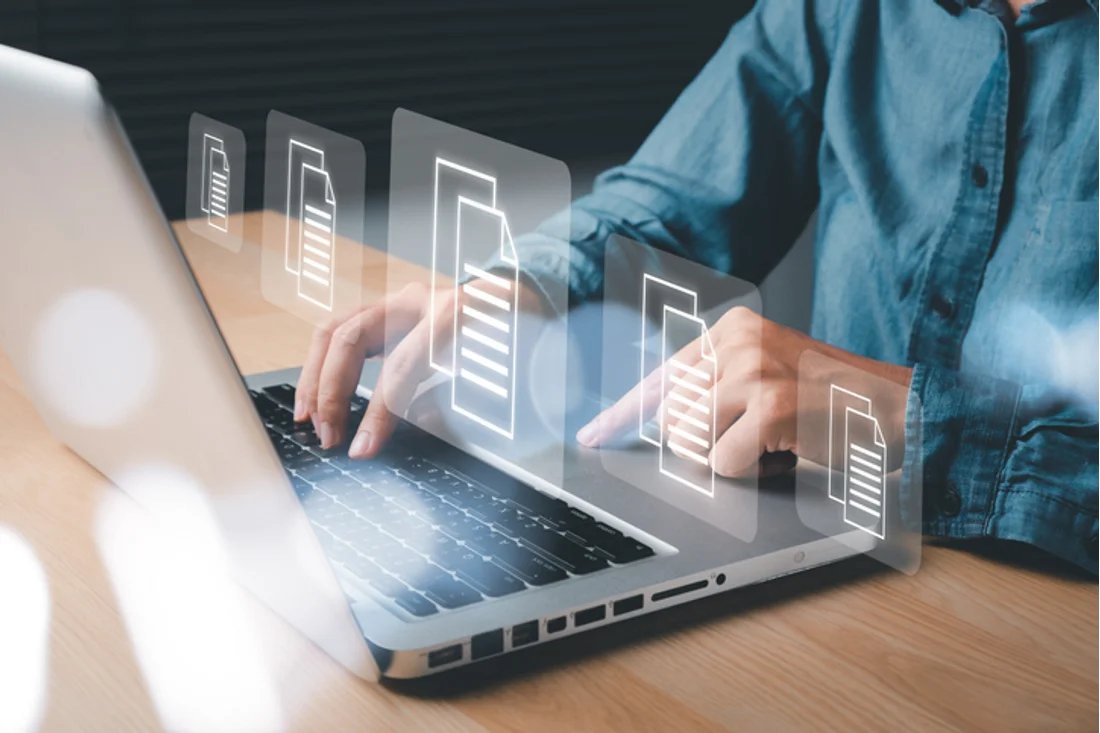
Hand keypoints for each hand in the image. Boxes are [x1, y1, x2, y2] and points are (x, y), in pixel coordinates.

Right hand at [295, 279, 543, 458]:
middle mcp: (418, 300)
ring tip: (310, 418)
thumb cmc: (513, 340)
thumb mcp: (497, 376)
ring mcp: (399, 301)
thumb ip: (450, 405)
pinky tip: (317, 396)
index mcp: (452, 313)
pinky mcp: (386, 311)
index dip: (378, 412)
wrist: (524, 300)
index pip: (402, 366)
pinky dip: (323, 364)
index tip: (361, 449)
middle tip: (329, 436)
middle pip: (353, 337)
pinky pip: (341, 331)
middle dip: (332, 391)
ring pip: (336, 329)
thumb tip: (398, 436)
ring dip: (316, 376)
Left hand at [575, 307, 911, 476]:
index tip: (592, 436)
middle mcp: (736, 342)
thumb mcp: (767, 374)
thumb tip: (657, 420)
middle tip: (751, 438)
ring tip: (768, 442)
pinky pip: (722, 464)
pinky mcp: (771, 406)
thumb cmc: (830, 401)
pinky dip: (748, 472)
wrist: (896, 408)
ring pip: (689, 441)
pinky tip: (781, 452)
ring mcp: (754, 371)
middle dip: (702, 444)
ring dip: (726, 458)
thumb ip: (715, 385)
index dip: (622, 413)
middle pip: (669, 417)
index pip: (659, 376)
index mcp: (730, 330)